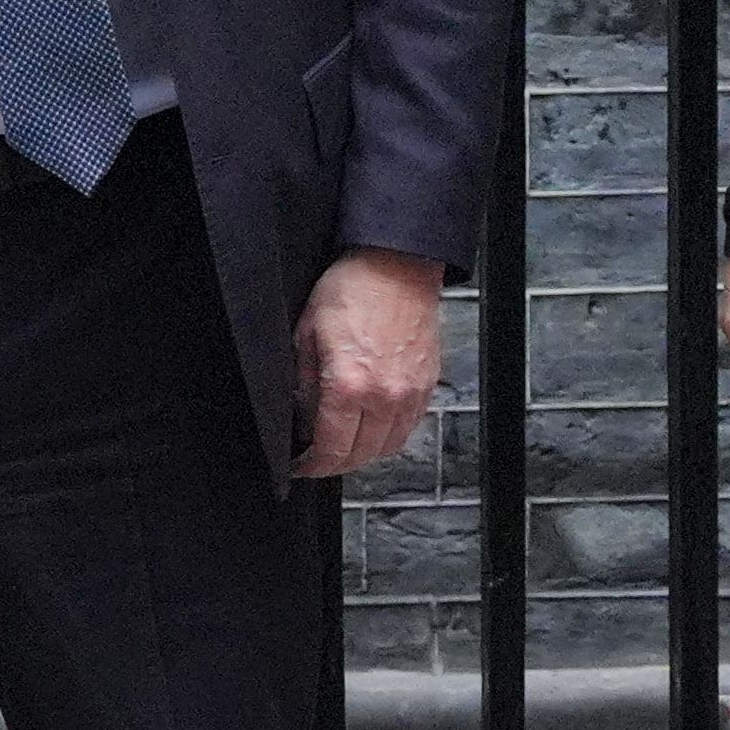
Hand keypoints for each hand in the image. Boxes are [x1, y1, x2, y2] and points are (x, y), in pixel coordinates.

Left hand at [294, 248, 445, 479]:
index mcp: (350, 385)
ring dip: (364, 454)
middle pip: (361, 456)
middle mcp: (385, 396)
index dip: (312, 466)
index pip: (331, 449)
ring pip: (388, 448)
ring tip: (345, 445)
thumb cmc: (353, 287)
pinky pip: (409, 427)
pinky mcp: (427, 385)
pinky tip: (372, 425)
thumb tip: (305, 418)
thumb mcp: (307, 333)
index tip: (302, 466)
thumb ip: (305, 384)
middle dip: (335, 464)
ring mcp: (411, 393)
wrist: (397, 263)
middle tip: (319, 459)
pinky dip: (389, 436)